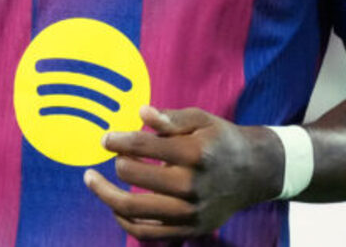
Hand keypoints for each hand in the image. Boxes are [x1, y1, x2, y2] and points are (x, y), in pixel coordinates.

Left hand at [84, 105, 282, 240]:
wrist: (253, 173)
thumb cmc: (220, 140)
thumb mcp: (200, 120)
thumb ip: (169, 118)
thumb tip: (140, 113)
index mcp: (195, 154)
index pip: (143, 147)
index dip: (118, 141)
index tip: (106, 138)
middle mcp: (191, 186)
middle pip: (133, 176)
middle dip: (117, 163)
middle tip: (113, 156)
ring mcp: (189, 212)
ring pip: (133, 210)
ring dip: (105, 194)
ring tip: (92, 180)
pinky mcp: (189, 230)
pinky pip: (146, 233)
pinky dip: (124, 220)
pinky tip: (113, 204)